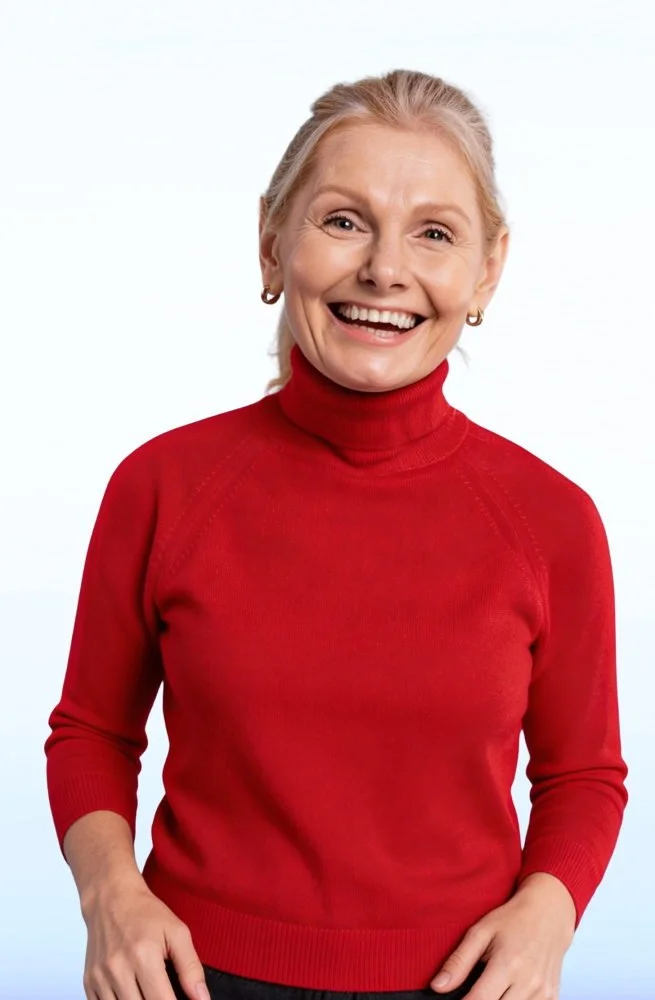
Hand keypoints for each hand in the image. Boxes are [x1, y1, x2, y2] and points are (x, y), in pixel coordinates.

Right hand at [81, 872, 209, 999]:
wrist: (111, 898)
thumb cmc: (145, 913)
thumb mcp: (177, 932)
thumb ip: (191, 968)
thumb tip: (202, 998)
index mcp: (144, 956)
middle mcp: (118, 969)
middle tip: (165, 994)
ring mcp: (100, 977)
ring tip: (149, 993)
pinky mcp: (89, 982)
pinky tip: (131, 995)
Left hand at [430, 874, 576, 998]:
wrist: (549, 912)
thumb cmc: (513, 919)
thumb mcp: (480, 932)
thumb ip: (458, 961)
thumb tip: (437, 987)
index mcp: (507, 964)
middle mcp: (528, 982)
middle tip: (474, 991)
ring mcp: (543, 992)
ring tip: (491, 989)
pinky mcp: (552, 997)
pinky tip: (507, 992)